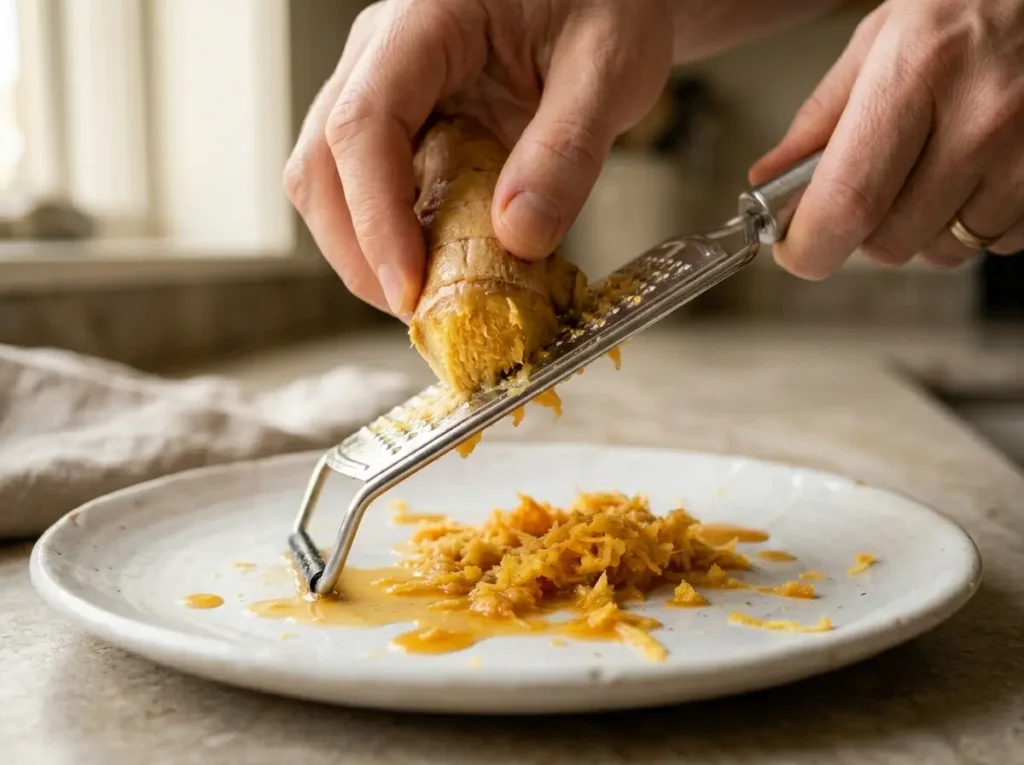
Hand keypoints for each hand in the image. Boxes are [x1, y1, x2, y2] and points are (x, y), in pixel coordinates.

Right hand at [284, 0, 673, 318]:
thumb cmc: (606, 3)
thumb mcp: (608, 67)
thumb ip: (566, 150)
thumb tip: (519, 238)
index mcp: (423, 22)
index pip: (363, 124)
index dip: (376, 217)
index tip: (410, 287)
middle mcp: (381, 55)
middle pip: (322, 165)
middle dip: (359, 252)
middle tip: (418, 313)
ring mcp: (381, 89)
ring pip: (331, 184)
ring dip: (368, 251)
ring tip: (430, 298)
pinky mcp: (400, 124)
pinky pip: (369, 189)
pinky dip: (394, 239)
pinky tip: (439, 266)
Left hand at [750, 0, 1023, 277]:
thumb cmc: (975, 0)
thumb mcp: (885, 34)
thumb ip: (823, 115)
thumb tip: (768, 181)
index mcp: (920, 70)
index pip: (849, 201)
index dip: (811, 245)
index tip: (796, 249)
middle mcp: (981, 117)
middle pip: (891, 240)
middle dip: (864, 230)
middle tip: (874, 183)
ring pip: (945, 249)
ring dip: (924, 227)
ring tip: (938, 163)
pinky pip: (999, 242)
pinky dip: (977, 220)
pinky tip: (982, 168)